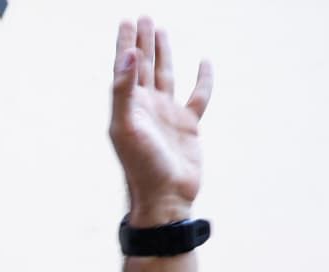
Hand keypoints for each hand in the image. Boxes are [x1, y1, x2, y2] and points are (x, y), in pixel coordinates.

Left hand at [110, 16, 213, 225]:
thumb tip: (130, 55)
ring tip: (161, 30)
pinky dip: (202, 78)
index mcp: (129, 106)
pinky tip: (204, 61)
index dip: (126, 43)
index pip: (126, 66)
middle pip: (144, 65)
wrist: (165, 197)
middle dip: (143, 41)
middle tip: (142, 17)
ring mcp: (168, 115)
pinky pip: (198, 95)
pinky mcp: (188, 125)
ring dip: (164, 53)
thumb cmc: (141, 166)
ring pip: (166, 75)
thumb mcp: (127, 126)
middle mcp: (147, 107)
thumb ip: (124, 91)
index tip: (126, 20)